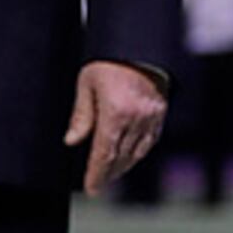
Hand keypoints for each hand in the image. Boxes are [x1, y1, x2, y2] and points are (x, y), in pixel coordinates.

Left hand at [66, 60, 168, 193]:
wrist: (138, 44)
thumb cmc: (108, 61)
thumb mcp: (86, 83)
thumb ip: (81, 115)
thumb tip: (72, 140)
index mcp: (116, 111)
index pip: (105, 153)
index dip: (97, 174)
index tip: (92, 188)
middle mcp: (136, 117)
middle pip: (121, 157)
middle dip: (109, 174)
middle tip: (98, 185)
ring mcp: (152, 116)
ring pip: (137, 152)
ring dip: (124, 166)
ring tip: (111, 174)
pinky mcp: (160, 112)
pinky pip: (150, 141)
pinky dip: (138, 153)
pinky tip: (130, 157)